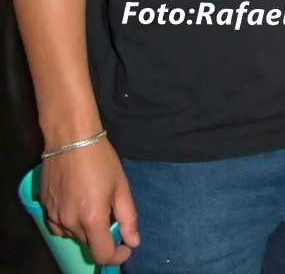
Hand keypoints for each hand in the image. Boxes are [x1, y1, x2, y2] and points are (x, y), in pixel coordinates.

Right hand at [41, 138, 139, 264]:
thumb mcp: (121, 186)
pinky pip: (58, 225)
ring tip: (93, 200)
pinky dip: (70, 222)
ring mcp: (53, 215)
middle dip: (103, 233)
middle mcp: (69, 222)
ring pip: (74, 234)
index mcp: (91, 218)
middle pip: (89, 242)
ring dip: (86, 227)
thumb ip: (128, 217)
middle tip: (110, 208)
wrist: (71, 136)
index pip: (102, 254)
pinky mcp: (44, 207)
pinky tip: (77, 203)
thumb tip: (133, 241)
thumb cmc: (100, 158)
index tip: (125, 246)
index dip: (117, 255)